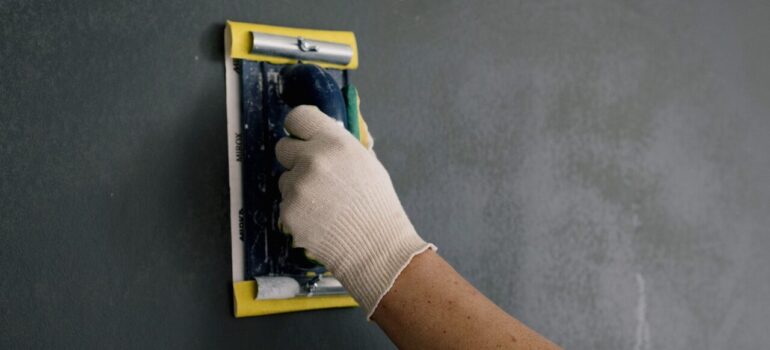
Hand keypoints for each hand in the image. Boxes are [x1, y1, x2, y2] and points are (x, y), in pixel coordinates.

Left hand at [276, 105, 433, 316]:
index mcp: (335, 142)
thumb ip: (341, 145)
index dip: (299, 128)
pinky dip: (298, 212)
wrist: (376, 247)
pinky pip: (285, 204)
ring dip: (298, 189)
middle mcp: (313, 160)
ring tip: (325, 205)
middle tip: (314, 175)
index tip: (302, 136)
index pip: (298, 117)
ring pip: (285, 179)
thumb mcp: (368, 163)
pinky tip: (319, 221)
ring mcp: (298, 187)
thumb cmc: (377, 205)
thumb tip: (323, 134)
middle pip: (282, 147)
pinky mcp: (288, 212)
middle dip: (295, 158)